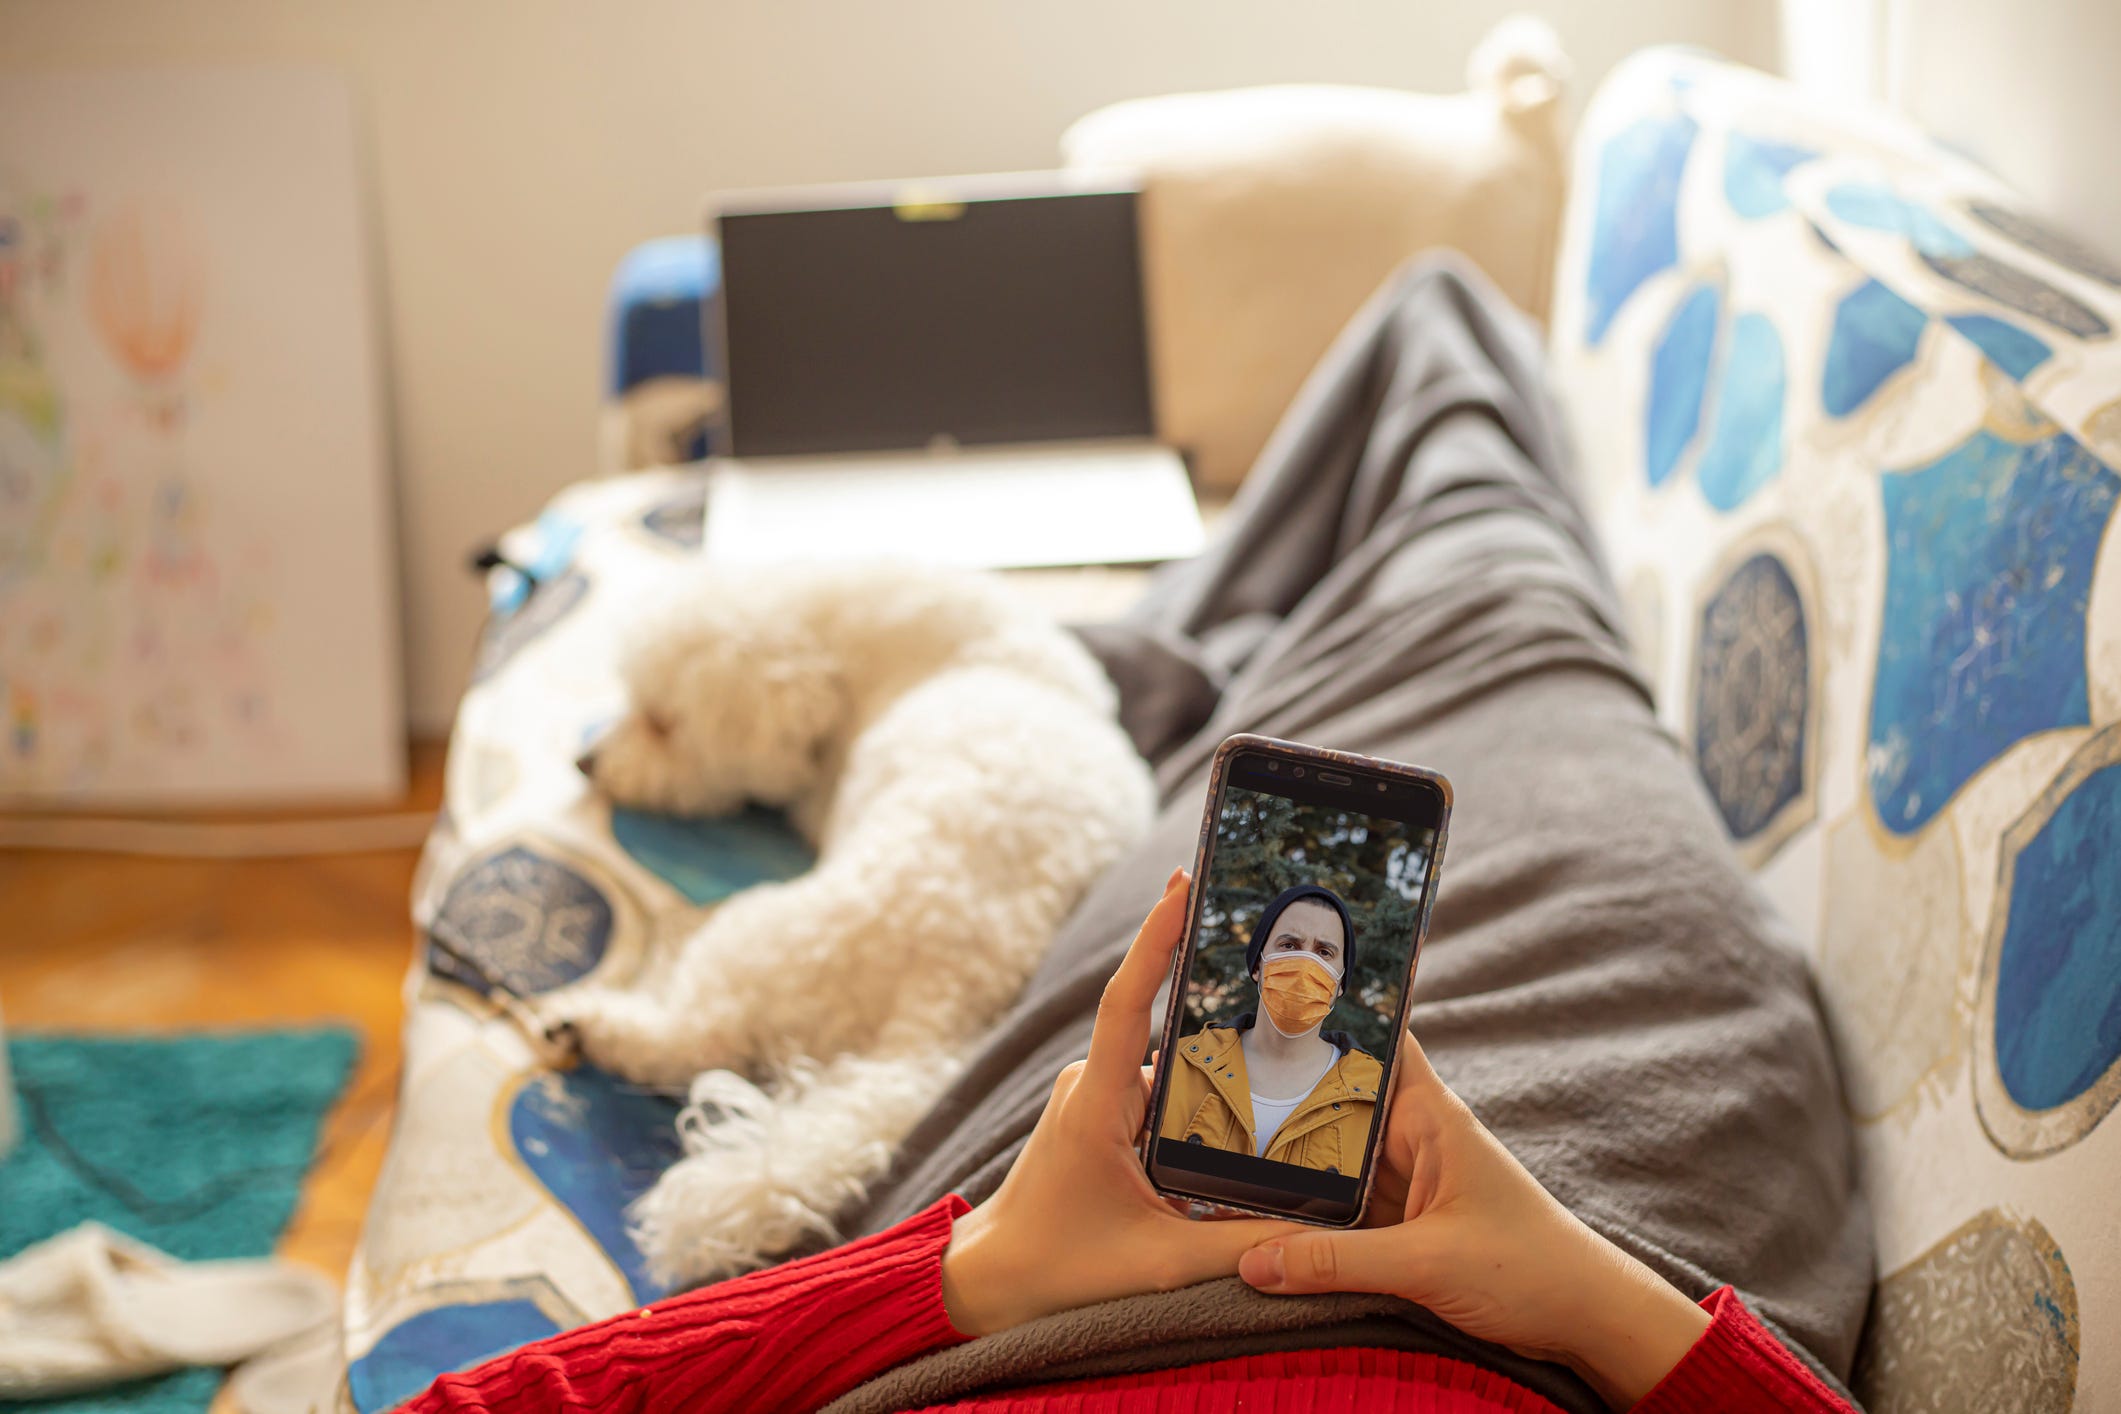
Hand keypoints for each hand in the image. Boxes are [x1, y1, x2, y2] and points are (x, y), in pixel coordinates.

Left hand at [940, 868, 1301, 1335]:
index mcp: (1097, 1103)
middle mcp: (1092, 1084)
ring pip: (1170, 1065)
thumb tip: (1317, 1233)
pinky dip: (1199, 1094)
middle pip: (1166, 1027)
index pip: (1128, 1002)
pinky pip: (1159, 1088)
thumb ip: (1241, 1246)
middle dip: (1222, 1000)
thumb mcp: (1161, 1264)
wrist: (990, 1284)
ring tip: (1288, 1051)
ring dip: (1217, 1064)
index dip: (1155, 937)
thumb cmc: (1060, 1271)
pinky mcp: (1101, 1115)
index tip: (1184, 882)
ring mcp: (1095, 1096)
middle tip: (1286, 968)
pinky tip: (1247, 1110)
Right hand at [1236, 1030, 1709, 1408]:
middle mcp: (1413, 1136)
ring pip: (1332, 1153)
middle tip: (1205, 1076)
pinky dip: (1306, 1204)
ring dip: (1288, 1153)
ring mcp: (1406, 1177)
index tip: (1264, 991)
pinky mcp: (1402, 1219)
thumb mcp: (1426, 1263)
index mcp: (1429, 1116)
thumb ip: (1336, 1262)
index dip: (1327, 1013)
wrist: (1584, 1319)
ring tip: (1214, 1138)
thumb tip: (1253, 1262)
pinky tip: (1257, 1204)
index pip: (1376, 1039)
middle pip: (1335, 1098)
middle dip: (1281, 1090)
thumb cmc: (1530, 1270)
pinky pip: (1341, 1201)